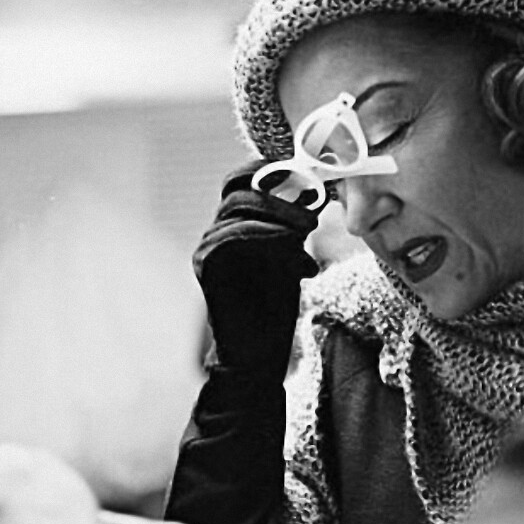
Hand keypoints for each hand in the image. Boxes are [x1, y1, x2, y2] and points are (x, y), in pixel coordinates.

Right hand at [194, 161, 323, 372]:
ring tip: (310, 229)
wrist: (258, 353)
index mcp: (234, 225)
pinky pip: (233, 234)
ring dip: (280, 214)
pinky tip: (295, 252)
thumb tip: (317, 194)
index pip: (241, 181)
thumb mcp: (293, 256)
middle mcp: (216, 231)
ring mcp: (207, 246)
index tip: (305, 176)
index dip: (268, 170)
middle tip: (314, 207)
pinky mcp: (206, 263)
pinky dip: (268, 236)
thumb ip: (294, 227)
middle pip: (239, 189)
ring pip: (239, 208)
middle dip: (280, 191)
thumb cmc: (276, 306)